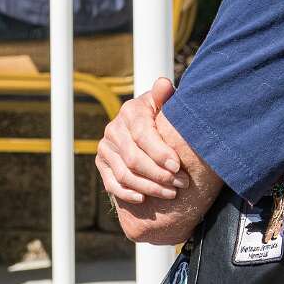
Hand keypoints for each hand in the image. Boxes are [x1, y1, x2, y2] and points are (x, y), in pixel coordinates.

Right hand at [96, 76, 188, 203]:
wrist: (147, 128)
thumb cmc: (163, 117)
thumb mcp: (166, 104)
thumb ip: (165, 96)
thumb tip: (163, 84)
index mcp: (130, 111)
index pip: (143, 135)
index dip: (159, 152)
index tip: (178, 166)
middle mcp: (114, 129)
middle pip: (134, 158)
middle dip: (159, 174)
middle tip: (181, 183)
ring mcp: (106, 148)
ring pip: (125, 174)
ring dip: (149, 187)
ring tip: (172, 193)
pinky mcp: (102, 164)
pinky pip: (112, 184)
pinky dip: (127, 194)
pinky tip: (144, 199)